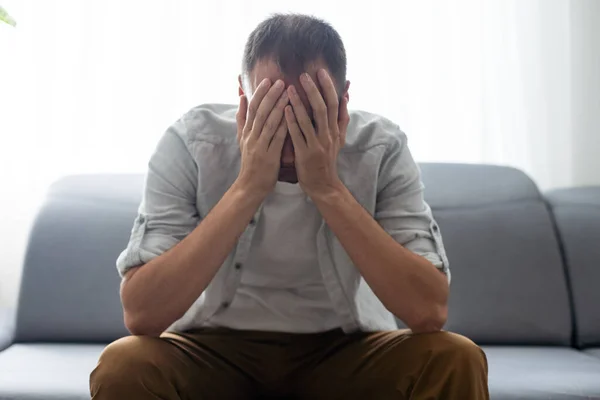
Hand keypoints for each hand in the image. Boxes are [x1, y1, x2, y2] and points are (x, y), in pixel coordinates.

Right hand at [235, 78, 288, 198]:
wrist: (250, 186)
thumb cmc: (250, 162)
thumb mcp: (242, 139)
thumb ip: (242, 118)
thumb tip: (241, 97)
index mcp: (246, 132)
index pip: (252, 108)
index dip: (260, 93)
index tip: (268, 80)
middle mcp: (251, 137)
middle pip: (260, 112)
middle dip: (270, 95)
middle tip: (280, 81)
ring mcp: (260, 146)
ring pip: (268, 122)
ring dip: (278, 106)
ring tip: (287, 92)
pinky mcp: (269, 156)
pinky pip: (277, 138)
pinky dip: (284, 125)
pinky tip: (292, 115)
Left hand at [285, 69, 349, 198]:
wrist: (323, 185)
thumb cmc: (327, 159)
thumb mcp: (339, 139)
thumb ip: (342, 118)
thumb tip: (346, 97)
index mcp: (335, 130)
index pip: (333, 104)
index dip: (328, 87)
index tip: (320, 71)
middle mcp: (327, 135)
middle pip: (323, 108)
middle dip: (313, 90)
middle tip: (304, 75)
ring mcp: (316, 145)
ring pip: (308, 120)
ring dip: (299, 103)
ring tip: (288, 88)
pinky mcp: (304, 154)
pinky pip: (297, 135)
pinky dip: (291, 121)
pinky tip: (284, 109)